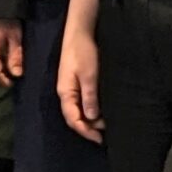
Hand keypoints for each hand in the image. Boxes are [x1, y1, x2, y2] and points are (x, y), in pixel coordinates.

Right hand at [56, 16, 102, 142]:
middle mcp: (66, 93)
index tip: (100, 139)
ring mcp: (70, 88)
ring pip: (79, 110)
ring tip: (106, 124)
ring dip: (90, 119)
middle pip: (74, 117)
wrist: (80, 33)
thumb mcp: (89, 75)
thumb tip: (92, 117)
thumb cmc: (83, 52)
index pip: (73, 119)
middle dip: (88, 128)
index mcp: (65, 92)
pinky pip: (82, 102)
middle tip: (106, 134)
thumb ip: (89, 96)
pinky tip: (101, 111)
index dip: (85, 131)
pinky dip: (91, 110)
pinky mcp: (77, 83)